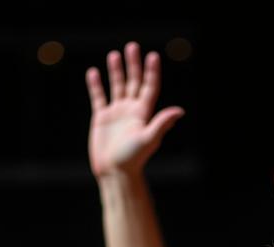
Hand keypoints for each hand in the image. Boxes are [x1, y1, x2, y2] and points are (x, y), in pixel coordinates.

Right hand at [86, 42, 183, 179]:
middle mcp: (131, 111)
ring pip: (117, 87)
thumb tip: (180, 111)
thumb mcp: (148, 139)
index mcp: (143, 113)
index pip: (149, 87)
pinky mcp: (102, 119)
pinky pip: (99, 97)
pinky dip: (96, 85)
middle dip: (134, 65)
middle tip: (133, 46)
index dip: (151, 72)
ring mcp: (116, 114)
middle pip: (133, 82)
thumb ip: (162, 123)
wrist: (115, 173)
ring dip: (116, 71)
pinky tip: (94, 72)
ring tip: (115, 55)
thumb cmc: (133, 159)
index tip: (152, 56)